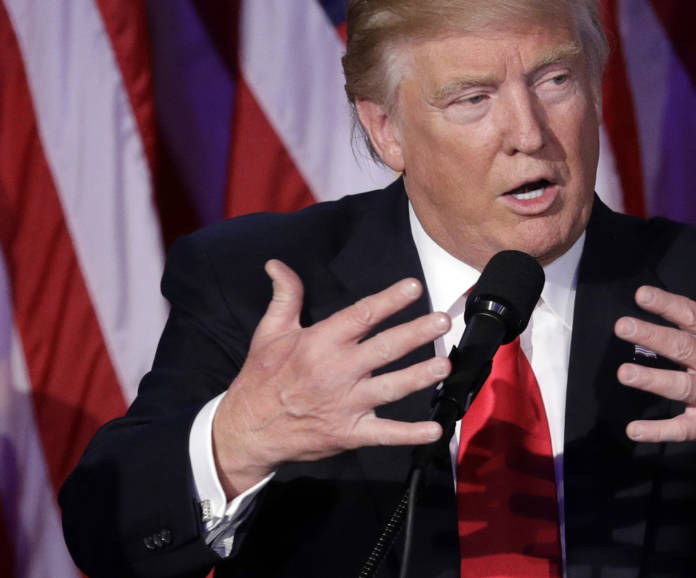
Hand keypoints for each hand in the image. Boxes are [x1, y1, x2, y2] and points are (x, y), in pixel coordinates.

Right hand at [213, 260, 450, 498]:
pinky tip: (435, 429)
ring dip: (419, 377)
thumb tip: (277, 264)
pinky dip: (410, 434)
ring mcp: (345, 404)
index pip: (361, 315)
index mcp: (320, 342)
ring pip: (390, 388)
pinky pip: (384, 434)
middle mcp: (337, 371)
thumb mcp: (270, 332)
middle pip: (385, 348)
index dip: (389, 300)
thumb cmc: (262, 377)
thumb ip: (285, 297)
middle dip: (417, 333)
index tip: (414, 286)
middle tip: (443, 321)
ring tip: (445, 365)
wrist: (247, 429)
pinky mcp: (349, 433)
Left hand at [615, 259, 695, 489]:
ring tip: (623, 372)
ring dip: (652, 380)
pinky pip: (682, 430)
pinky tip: (634, 430)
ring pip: (682, 386)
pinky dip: (659, 431)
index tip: (641, 294)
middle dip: (652, 336)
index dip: (669, 304)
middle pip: (685, 348)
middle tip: (622, 326)